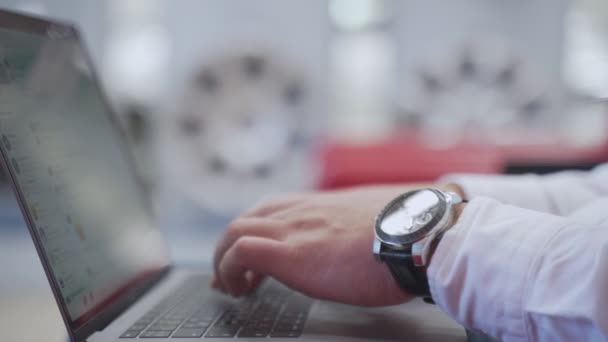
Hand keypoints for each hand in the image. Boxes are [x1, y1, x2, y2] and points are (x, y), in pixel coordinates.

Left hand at [212, 183, 442, 306]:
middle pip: (246, 219)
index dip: (254, 231)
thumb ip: (356, 227)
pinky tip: (240, 289)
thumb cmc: (408, 232)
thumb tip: (364, 241)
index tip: (250, 255)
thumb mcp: (376, 222)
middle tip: (229, 274)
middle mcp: (302, 212)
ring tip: (230, 286)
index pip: (272, 209)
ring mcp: (294, 230)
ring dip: (224, 259)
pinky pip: (241, 252)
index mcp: (320, 206)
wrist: (419, 234)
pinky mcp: (292, 253)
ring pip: (235, 231)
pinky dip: (230, 269)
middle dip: (230, 247)